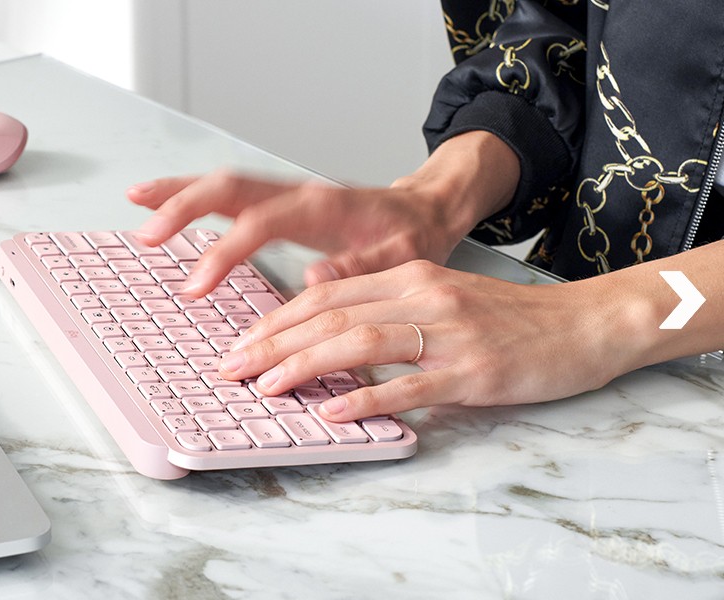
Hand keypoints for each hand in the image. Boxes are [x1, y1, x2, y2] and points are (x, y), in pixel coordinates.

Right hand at [127, 172, 467, 295]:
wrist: (425, 209)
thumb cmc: (413, 236)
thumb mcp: (404, 258)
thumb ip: (361, 267)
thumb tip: (315, 279)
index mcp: (322, 207)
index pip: (258, 223)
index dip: (223, 252)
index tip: (195, 286)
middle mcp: (296, 193)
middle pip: (228, 189)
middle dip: (183, 207)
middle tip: (148, 235)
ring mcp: (283, 194)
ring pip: (221, 184)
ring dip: (177, 192)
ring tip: (136, 200)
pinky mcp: (274, 202)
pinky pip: (226, 194)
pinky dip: (190, 195)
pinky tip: (161, 202)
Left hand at [216, 260, 639, 420]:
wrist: (586, 324)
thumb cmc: (508, 320)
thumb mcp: (440, 298)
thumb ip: (386, 306)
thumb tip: (326, 326)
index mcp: (409, 277)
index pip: (324, 295)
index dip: (275, 319)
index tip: (239, 342)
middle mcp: (422, 297)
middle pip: (330, 316)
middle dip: (271, 343)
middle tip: (230, 368)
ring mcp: (448, 334)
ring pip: (359, 342)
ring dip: (304, 366)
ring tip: (265, 387)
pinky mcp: (472, 371)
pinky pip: (409, 385)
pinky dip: (366, 397)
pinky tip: (334, 412)